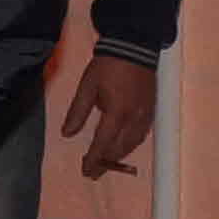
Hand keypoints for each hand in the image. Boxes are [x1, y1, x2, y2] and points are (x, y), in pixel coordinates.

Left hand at [61, 54, 160, 178]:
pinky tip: (123, 145)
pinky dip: (130, 145)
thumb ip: (77, 112)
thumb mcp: (87, 86)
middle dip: (106, 162)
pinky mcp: (151, 110)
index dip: (93, 160)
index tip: (85, 171)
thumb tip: (67, 134)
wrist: (134, 46)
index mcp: (116, 113)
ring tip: (106, 162)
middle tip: (93, 171)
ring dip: (119, 156)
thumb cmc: (107, 65)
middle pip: (119, 149)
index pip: (103, 144)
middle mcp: (133, 118)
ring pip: (132, 144)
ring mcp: (145, 115)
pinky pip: (141, 135)